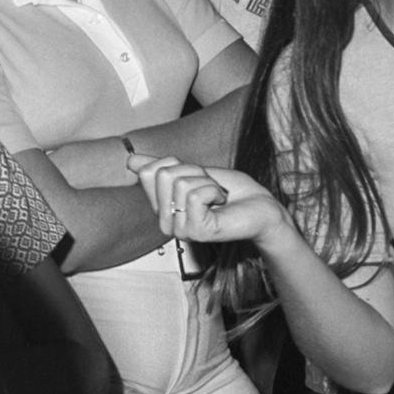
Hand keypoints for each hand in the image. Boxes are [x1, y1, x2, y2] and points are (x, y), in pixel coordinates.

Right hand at [129, 155, 285, 248]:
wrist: (263, 207)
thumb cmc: (234, 192)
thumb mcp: (195, 173)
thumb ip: (163, 169)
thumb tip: (130, 161)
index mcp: (162, 209)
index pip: (149, 171)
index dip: (179, 164)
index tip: (199, 177)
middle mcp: (166, 223)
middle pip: (163, 175)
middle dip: (195, 172)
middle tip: (212, 188)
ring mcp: (180, 230)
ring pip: (181, 184)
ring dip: (207, 183)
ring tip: (219, 197)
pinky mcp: (197, 231)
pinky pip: (196, 195)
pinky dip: (214, 191)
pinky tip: (222, 204)